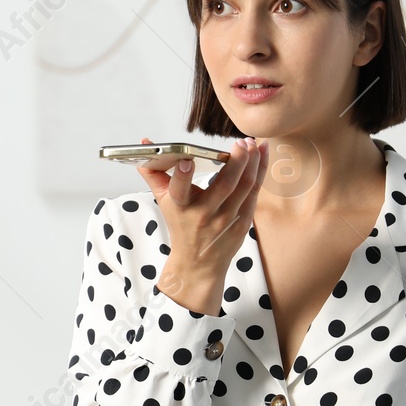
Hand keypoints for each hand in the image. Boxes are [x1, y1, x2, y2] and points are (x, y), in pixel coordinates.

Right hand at [134, 135, 265, 280]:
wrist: (198, 263)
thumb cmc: (181, 225)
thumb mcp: (164, 202)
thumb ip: (154, 173)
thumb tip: (143, 145)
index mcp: (181, 207)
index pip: (179, 191)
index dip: (182, 176)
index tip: (187, 160)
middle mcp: (204, 215)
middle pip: (224, 185)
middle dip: (236, 160)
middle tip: (241, 142)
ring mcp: (226, 220)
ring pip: (244, 186)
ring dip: (253, 162)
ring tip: (255, 143)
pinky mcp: (242, 223)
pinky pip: (254, 193)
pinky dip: (260, 171)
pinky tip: (262, 153)